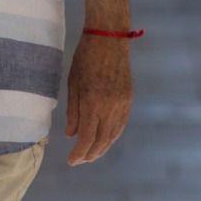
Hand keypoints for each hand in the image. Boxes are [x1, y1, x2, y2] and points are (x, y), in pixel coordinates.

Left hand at [65, 34, 132, 165]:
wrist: (109, 39)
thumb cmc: (85, 58)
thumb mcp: (73, 83)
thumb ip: (73, 111)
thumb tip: (70, 135)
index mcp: (92, 103)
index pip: (86, 138)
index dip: (78, 153)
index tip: (71, 161)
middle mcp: (110, 108)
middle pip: (102, 141)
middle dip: (90, 154)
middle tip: (79, 161)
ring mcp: (122, 105)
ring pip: (113, 135)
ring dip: (102, 148)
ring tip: (91, 155)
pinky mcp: (129, 100)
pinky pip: (121, 125)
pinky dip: (112, 136)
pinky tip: (104, 140)